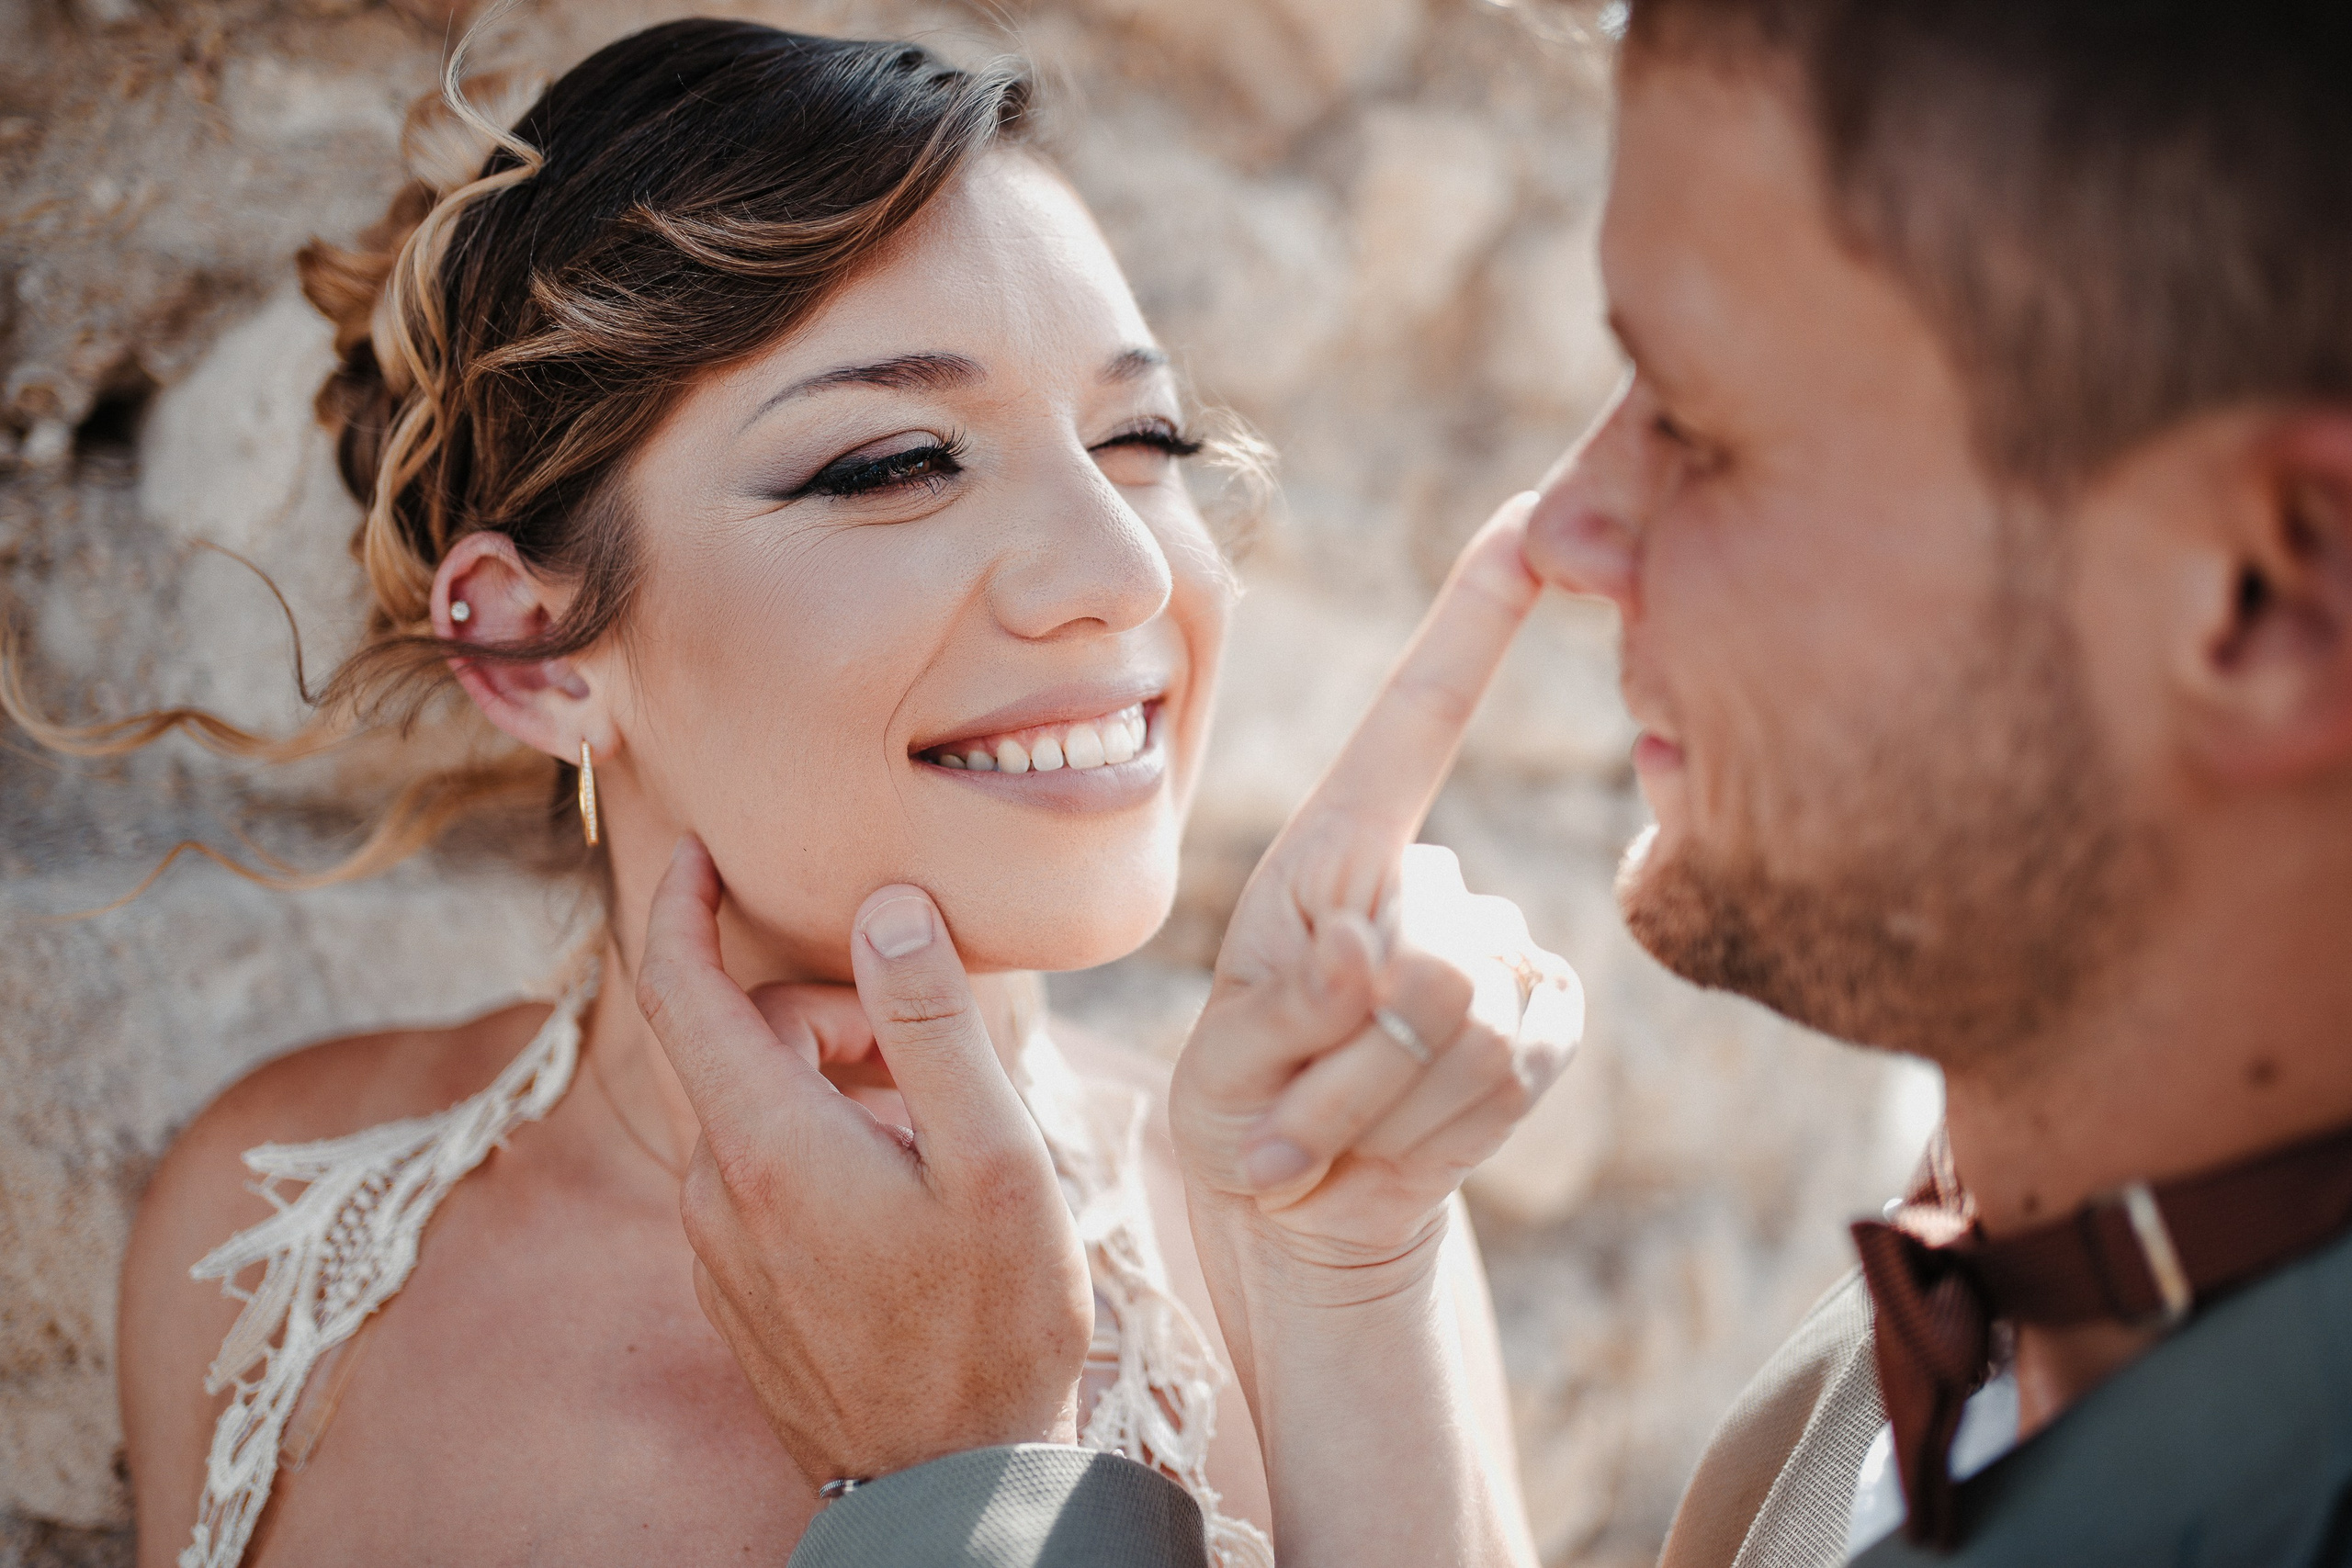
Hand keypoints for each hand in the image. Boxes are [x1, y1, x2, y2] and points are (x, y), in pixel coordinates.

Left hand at [636, 840, 1092, 1488]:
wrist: (950, 1488)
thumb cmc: (991, 1322)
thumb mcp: (994, 1158)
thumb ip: (933, 1021)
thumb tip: (886, 908)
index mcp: (765, 1143)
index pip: (680, 988)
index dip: (681, 904)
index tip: (700, 850)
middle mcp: (715, 1192)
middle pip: (742, 1044)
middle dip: (830, 1013)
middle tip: (930, 1056)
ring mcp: (717, 1250)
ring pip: (755, 1112)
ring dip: (832, 1089)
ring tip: (933, 1144)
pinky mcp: (736, 1292)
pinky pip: (759, 1178)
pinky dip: (819, 1150)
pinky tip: (901, 1202)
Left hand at [1171, 493, 1583, 1276]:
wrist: (1309, 1208)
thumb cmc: (1246, 1111)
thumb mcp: (1233, 1065)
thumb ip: (1295, 1009)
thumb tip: (1388, 955)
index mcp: (1339, 848)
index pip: (1418, 715)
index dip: (1473, 618)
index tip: (1529, 521)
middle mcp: (1429, 880)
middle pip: (1424, 959)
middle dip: (1340, 1069)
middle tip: (1289, 1114)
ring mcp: (1500, 948)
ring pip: (1462, 1029)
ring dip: (1368, 1110)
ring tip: (1325, 1130)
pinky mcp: (1549, 1019)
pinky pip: (1512, 1071)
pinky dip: (1426, 1133)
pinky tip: (1392, 1145)